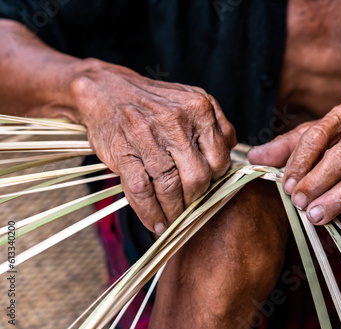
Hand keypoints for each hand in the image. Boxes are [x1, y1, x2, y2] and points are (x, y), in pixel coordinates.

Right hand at [71, 59, 236, 234]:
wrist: (108, 90)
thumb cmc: (155, 102)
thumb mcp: (193, 100)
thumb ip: (217, 125)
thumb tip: (231, 153)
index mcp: (199, 109)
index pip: (219, 159)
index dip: (216, 181)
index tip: (210, 191)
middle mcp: (175, 122)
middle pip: (197, 177)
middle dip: (196, 201)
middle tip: (193, 210)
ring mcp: (147, 138)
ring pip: (170, 188)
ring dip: (174, 213)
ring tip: (176, 223)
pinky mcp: (123, 152)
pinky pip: (141, 191)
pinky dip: (150, 213)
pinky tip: (156, 223)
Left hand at [248, 102, 340, 236]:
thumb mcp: (315, 135)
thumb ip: (285, 146)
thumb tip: (254, 157)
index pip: (317, 136)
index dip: (300, 161)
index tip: (287, 184)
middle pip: (340, 157)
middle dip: (317, 181)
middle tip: (298, 203)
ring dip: (337, 200)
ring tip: (316, 218)